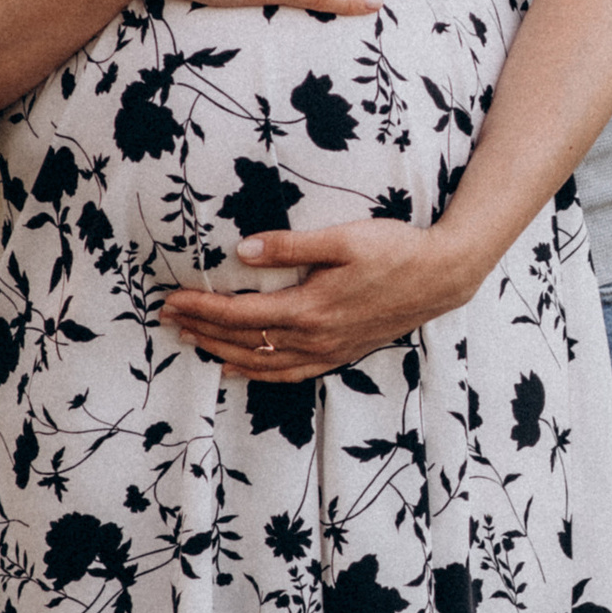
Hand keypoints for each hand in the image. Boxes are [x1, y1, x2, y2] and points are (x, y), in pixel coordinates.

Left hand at [160, 222, 464, 379]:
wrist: (442, 277)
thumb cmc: (396, 250)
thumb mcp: (343, 238)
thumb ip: (291, 246)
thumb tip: (243, 250)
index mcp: (310, 308)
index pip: (241, 313)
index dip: (203, 308)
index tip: (174, 299)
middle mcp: (315, 337)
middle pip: (245, 340)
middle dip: (203, 329)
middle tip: (169, 318)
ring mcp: (328, 350)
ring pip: (263, 362)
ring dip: (223, 353)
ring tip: (192, 342)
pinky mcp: (341, 353)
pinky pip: (290, 373)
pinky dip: (259, 373)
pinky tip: (239, 369)